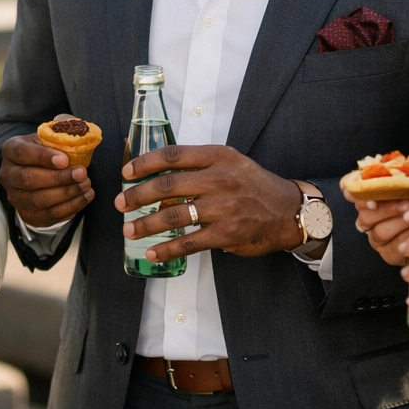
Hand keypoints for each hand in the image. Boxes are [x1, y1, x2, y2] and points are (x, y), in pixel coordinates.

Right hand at [0, 133, 93, 226]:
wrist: (43, 171)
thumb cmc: (50, 150)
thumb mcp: (53, 135)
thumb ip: (63, 127)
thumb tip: (72, 124)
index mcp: (11, 149)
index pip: (23, 154)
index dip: (43, 157)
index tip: (65, 159)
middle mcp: (8, 175)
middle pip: (28, 179)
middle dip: (58, 178)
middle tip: (83, 174)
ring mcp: (15, 197)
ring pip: (37, 200)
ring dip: (66, 194)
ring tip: (86, 186)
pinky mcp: (27, 215)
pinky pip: (47, 216)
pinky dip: (69, 208)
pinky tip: (85, 198)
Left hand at [116, 145, 303, 259]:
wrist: (287, 210)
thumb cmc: (252, 184)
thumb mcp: (230, 162)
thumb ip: (199, 164)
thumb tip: (157, 171)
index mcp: (218, 157)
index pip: (174, 155)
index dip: (145, 163)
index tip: (126, 172)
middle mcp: (219, 179)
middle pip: (168, 185)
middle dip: (138, 195)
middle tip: (121, 203)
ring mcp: (223, 208)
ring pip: (174, 215)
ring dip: (147, 224)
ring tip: (129, 230)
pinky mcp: (226, 234)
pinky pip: (189, 242)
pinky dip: (168, 249)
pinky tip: (153, 252)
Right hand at [347, 191, 408, 267]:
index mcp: (370, 195)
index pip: (349, 188)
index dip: (354, 189)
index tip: (370, 190)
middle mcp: (368, 216)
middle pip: (364, 213)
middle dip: (386, 208)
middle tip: (405, 204)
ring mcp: (376, 236)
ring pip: (378, 231)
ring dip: (397, 224)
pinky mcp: (387, 253)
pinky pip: (391, 248)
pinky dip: (405, 240)